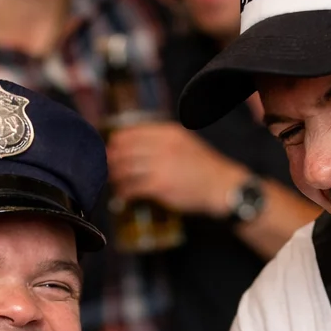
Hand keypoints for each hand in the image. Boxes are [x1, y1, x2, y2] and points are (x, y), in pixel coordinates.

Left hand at [105, 122, 248, 216]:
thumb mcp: (186, 143)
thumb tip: (137, 146)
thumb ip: (164, 141)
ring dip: (116, 178)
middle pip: (123, 151)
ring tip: (114, 183)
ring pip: (125, 169)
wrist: (222, 186)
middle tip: (108, 169)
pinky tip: (122, 197)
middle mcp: (162, 146)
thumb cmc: (205, 168)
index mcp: (167, 133)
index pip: (129, 133)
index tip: (111, 150)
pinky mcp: (159, 186)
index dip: (115, 143)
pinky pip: (133, 188)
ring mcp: (160, 166)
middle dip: (112, 161)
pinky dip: (124, 193)